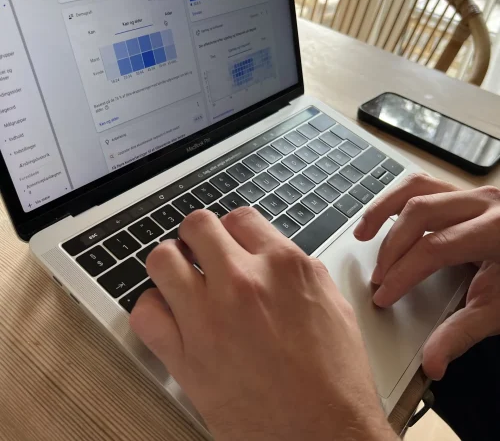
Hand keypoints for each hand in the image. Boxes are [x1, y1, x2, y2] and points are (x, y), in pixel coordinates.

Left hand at [131, 208, 394, 440]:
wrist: (322, 437)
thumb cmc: (334, 379)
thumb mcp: (332, 304)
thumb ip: (295, 270)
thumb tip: (270, 256)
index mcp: (284, 267)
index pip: (240, 218)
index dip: (233, 229)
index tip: (230, 242)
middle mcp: (243, 283)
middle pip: (197, 225)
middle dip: (199, 236)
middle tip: (202, 253)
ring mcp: (209, 317)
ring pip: (162, 259)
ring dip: (171, 264)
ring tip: (182, 280)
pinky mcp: (184, 357)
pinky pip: (145, 312)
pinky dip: (153, 309)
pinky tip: (170, 316)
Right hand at [354, 174, 499, 379]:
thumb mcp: (497, 309)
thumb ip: (461, 333)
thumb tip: (432, 362)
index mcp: (496, 230)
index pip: (434, 247)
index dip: (403, 273)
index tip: (384, 295)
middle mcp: (482, 202)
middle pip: (418, 213)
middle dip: (391, 249)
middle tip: (379, 278)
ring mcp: (469, 192)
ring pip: (414, 188)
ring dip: (381, 210)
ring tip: (362, 234)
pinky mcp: (458, 192)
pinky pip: (419, 186)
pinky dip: (394, 199)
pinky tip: (381, 217)